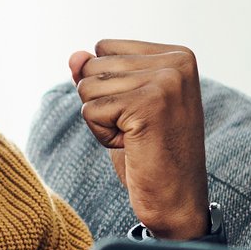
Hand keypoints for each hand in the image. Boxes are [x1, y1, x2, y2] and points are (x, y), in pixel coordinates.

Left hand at [68, 40, 210, 239]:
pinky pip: (91, 110)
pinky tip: (133, 146)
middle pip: (93, 65)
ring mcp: (166, 81)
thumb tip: (73, 56)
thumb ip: (97, 75)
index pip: (104, 48)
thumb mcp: (120, 106)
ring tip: (136, 138)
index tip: (140, 113)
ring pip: (88, 87)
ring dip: (102, 120)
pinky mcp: (149, 105)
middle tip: (138, 130)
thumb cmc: (149, 154)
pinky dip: (102, 135)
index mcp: (177, 55)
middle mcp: (176, 62)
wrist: (176, 201)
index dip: (108, 85)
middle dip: (102, 103)